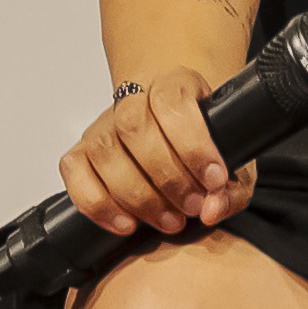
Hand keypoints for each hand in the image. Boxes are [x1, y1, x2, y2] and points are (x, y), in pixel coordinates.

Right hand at [55, 64, 247, 241]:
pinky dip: (97, 203)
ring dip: (138, 195)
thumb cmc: (202, 147)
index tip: (214, 178)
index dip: (193, 143)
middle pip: (134, 127)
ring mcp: (102, 126)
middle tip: (192, 205)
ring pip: (104, 151)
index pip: (172, 102)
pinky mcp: (81, 153)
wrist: (170, 133)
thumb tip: (212, 209)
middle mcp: (132, 100)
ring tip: (168, 220)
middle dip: (167, 176)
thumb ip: (232, 188)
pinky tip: (125, 223)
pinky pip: (75, 172)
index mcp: (174, 85)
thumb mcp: (232, 164)